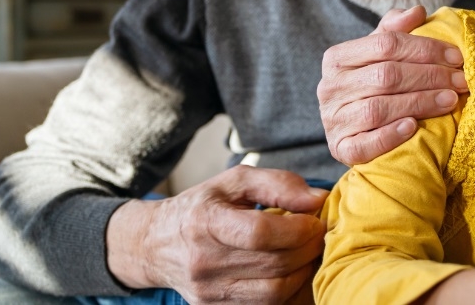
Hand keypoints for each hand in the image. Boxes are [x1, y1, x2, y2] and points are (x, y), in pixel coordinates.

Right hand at [106, 166, 328, 302]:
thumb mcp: (234, 181)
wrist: (155, 244)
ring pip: (274, 291)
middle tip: (319, 233)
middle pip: (273, 263)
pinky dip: (287, 288)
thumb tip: (317, 199)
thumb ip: (278, 183)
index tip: (314, 219)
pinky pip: (265, 304)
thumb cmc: (202, 206)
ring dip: (303, 271)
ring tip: (308, 251)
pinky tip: (292, 269)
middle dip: (308, 248)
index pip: (260, 233)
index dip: (298, 228)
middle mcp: (203, 262)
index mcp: (205, 223)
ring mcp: (208, 292)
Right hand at [318, 6, 467, 164]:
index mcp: (338, 58)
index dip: (425, 49)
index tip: (456, 57)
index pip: (385, 44)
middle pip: (386, 76)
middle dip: (430, 76)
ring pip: (379, 108)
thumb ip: (395, 30)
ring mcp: (333, 120)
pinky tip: (413, 127)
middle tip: (461, 81)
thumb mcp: (379, 55)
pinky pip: (365, 143)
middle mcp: (330, 87)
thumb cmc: (372, 86)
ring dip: (420, 103)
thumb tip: (417, 11)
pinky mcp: (340, 148)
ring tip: (450, 100)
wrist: (353, 131)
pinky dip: (390, 135)